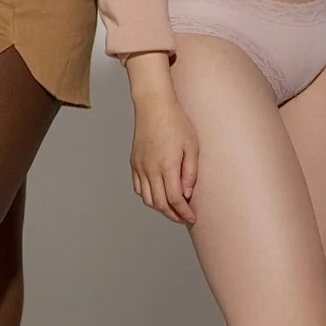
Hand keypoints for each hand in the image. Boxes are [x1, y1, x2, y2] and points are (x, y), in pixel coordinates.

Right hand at [128, 92, 199, 223]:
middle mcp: (150, 169)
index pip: (174, 199)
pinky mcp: (134, 163)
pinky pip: (138, 188)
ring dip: (160, 208)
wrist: (154, 107)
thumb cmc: (176, 123)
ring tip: (172, 209)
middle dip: (172, 215)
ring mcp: (139, 167)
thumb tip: (187, 194)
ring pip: (147, 199)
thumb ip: (190, 173)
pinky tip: (158, 195)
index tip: (192, 218)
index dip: (184, 212)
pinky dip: (148, 197)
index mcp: (166, 166)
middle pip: (159, 203)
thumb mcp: (191, 147)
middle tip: (184, 217)